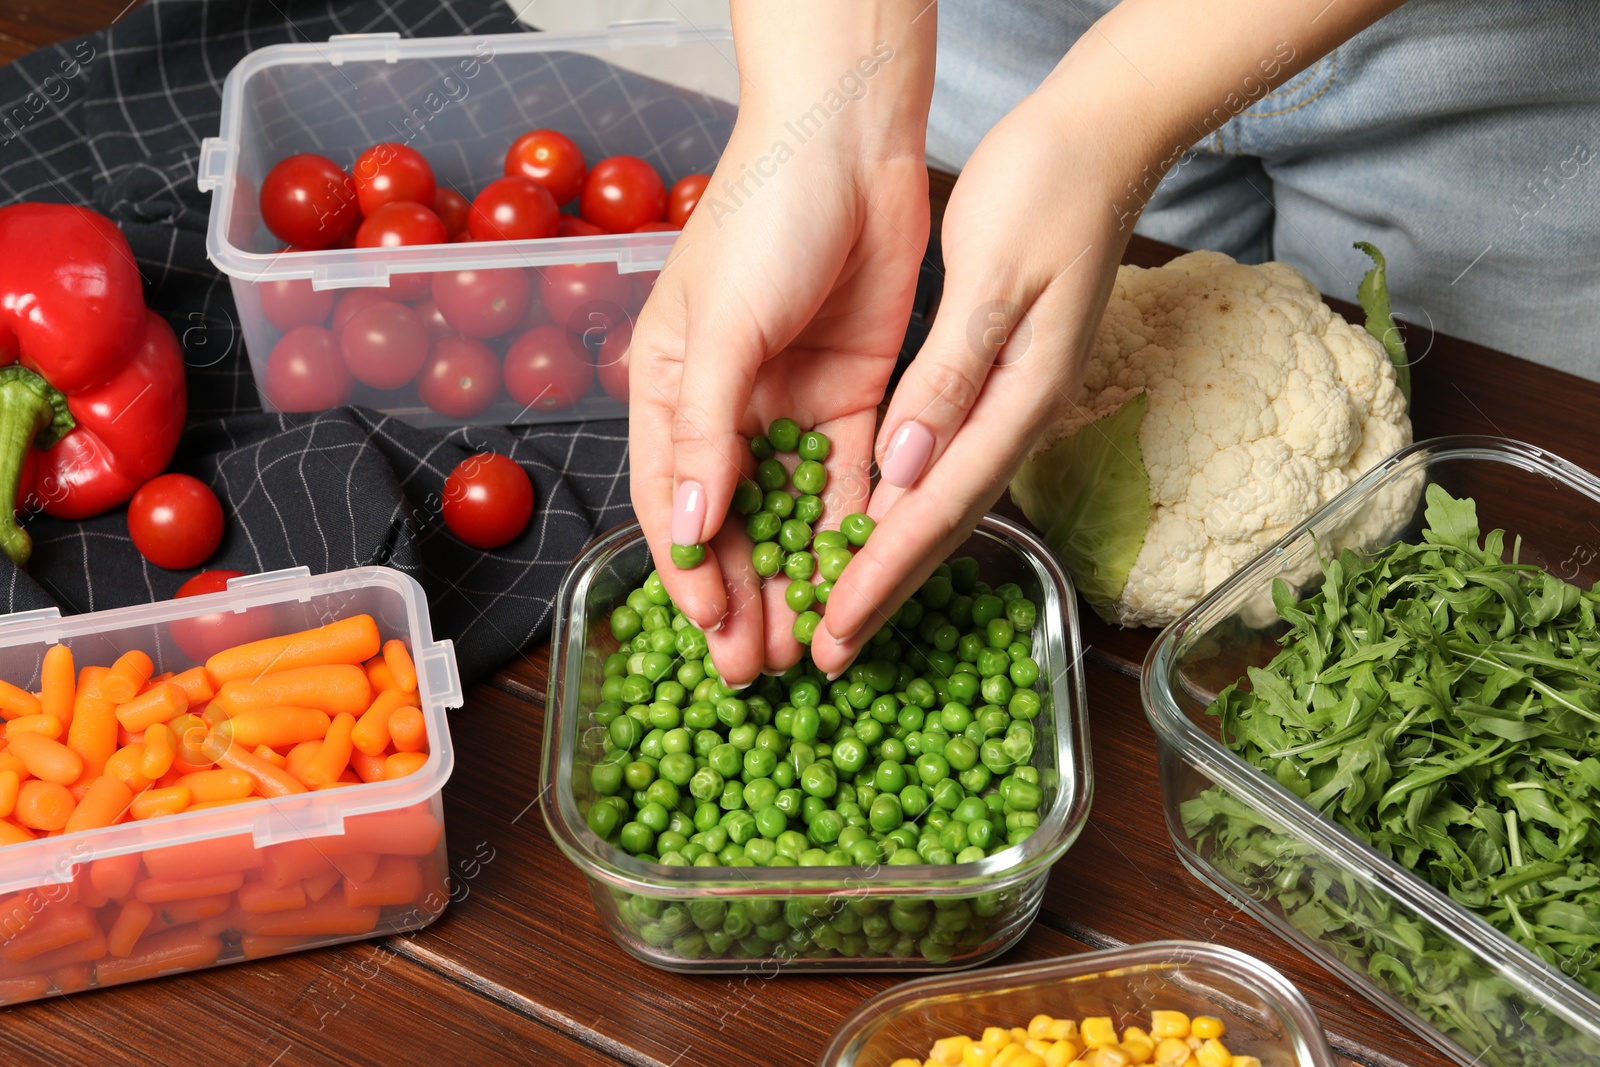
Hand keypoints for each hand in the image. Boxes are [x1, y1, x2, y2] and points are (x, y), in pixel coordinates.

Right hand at [628, 3, 934, 686]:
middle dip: (744, 595)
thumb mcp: (720, 328)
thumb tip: (691, 531)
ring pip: (791, 514)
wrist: (850, 143)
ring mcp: (790, 407)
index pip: (672, 501)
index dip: (691, 573)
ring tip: (807, 643)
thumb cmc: (761, 218)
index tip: (711, 634)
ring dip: (797, 577)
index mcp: (670, 390)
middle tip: (760, 669)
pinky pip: (848, 480)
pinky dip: (849, 530)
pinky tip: (854, 579)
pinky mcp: (853, 399)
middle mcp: (726, 408)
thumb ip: (705, 432)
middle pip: (732, 523)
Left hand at [807, 89, 1134, 673]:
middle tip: (827, 654)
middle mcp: (1017, 415)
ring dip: (885, 562)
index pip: (935, 508)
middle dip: (880, 593)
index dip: (882, 576)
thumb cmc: (1048, 189)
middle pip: (938, 525)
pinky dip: (897, 506)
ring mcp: (1009, 403)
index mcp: (1018, 398)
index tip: (834, 630)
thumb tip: (907, 466)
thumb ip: (951, 375)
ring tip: (835, 612)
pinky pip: (937, 462)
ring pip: (936, 502)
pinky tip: (864, 524)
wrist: (1103, 140)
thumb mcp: (995, 275)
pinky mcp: (994, 383)